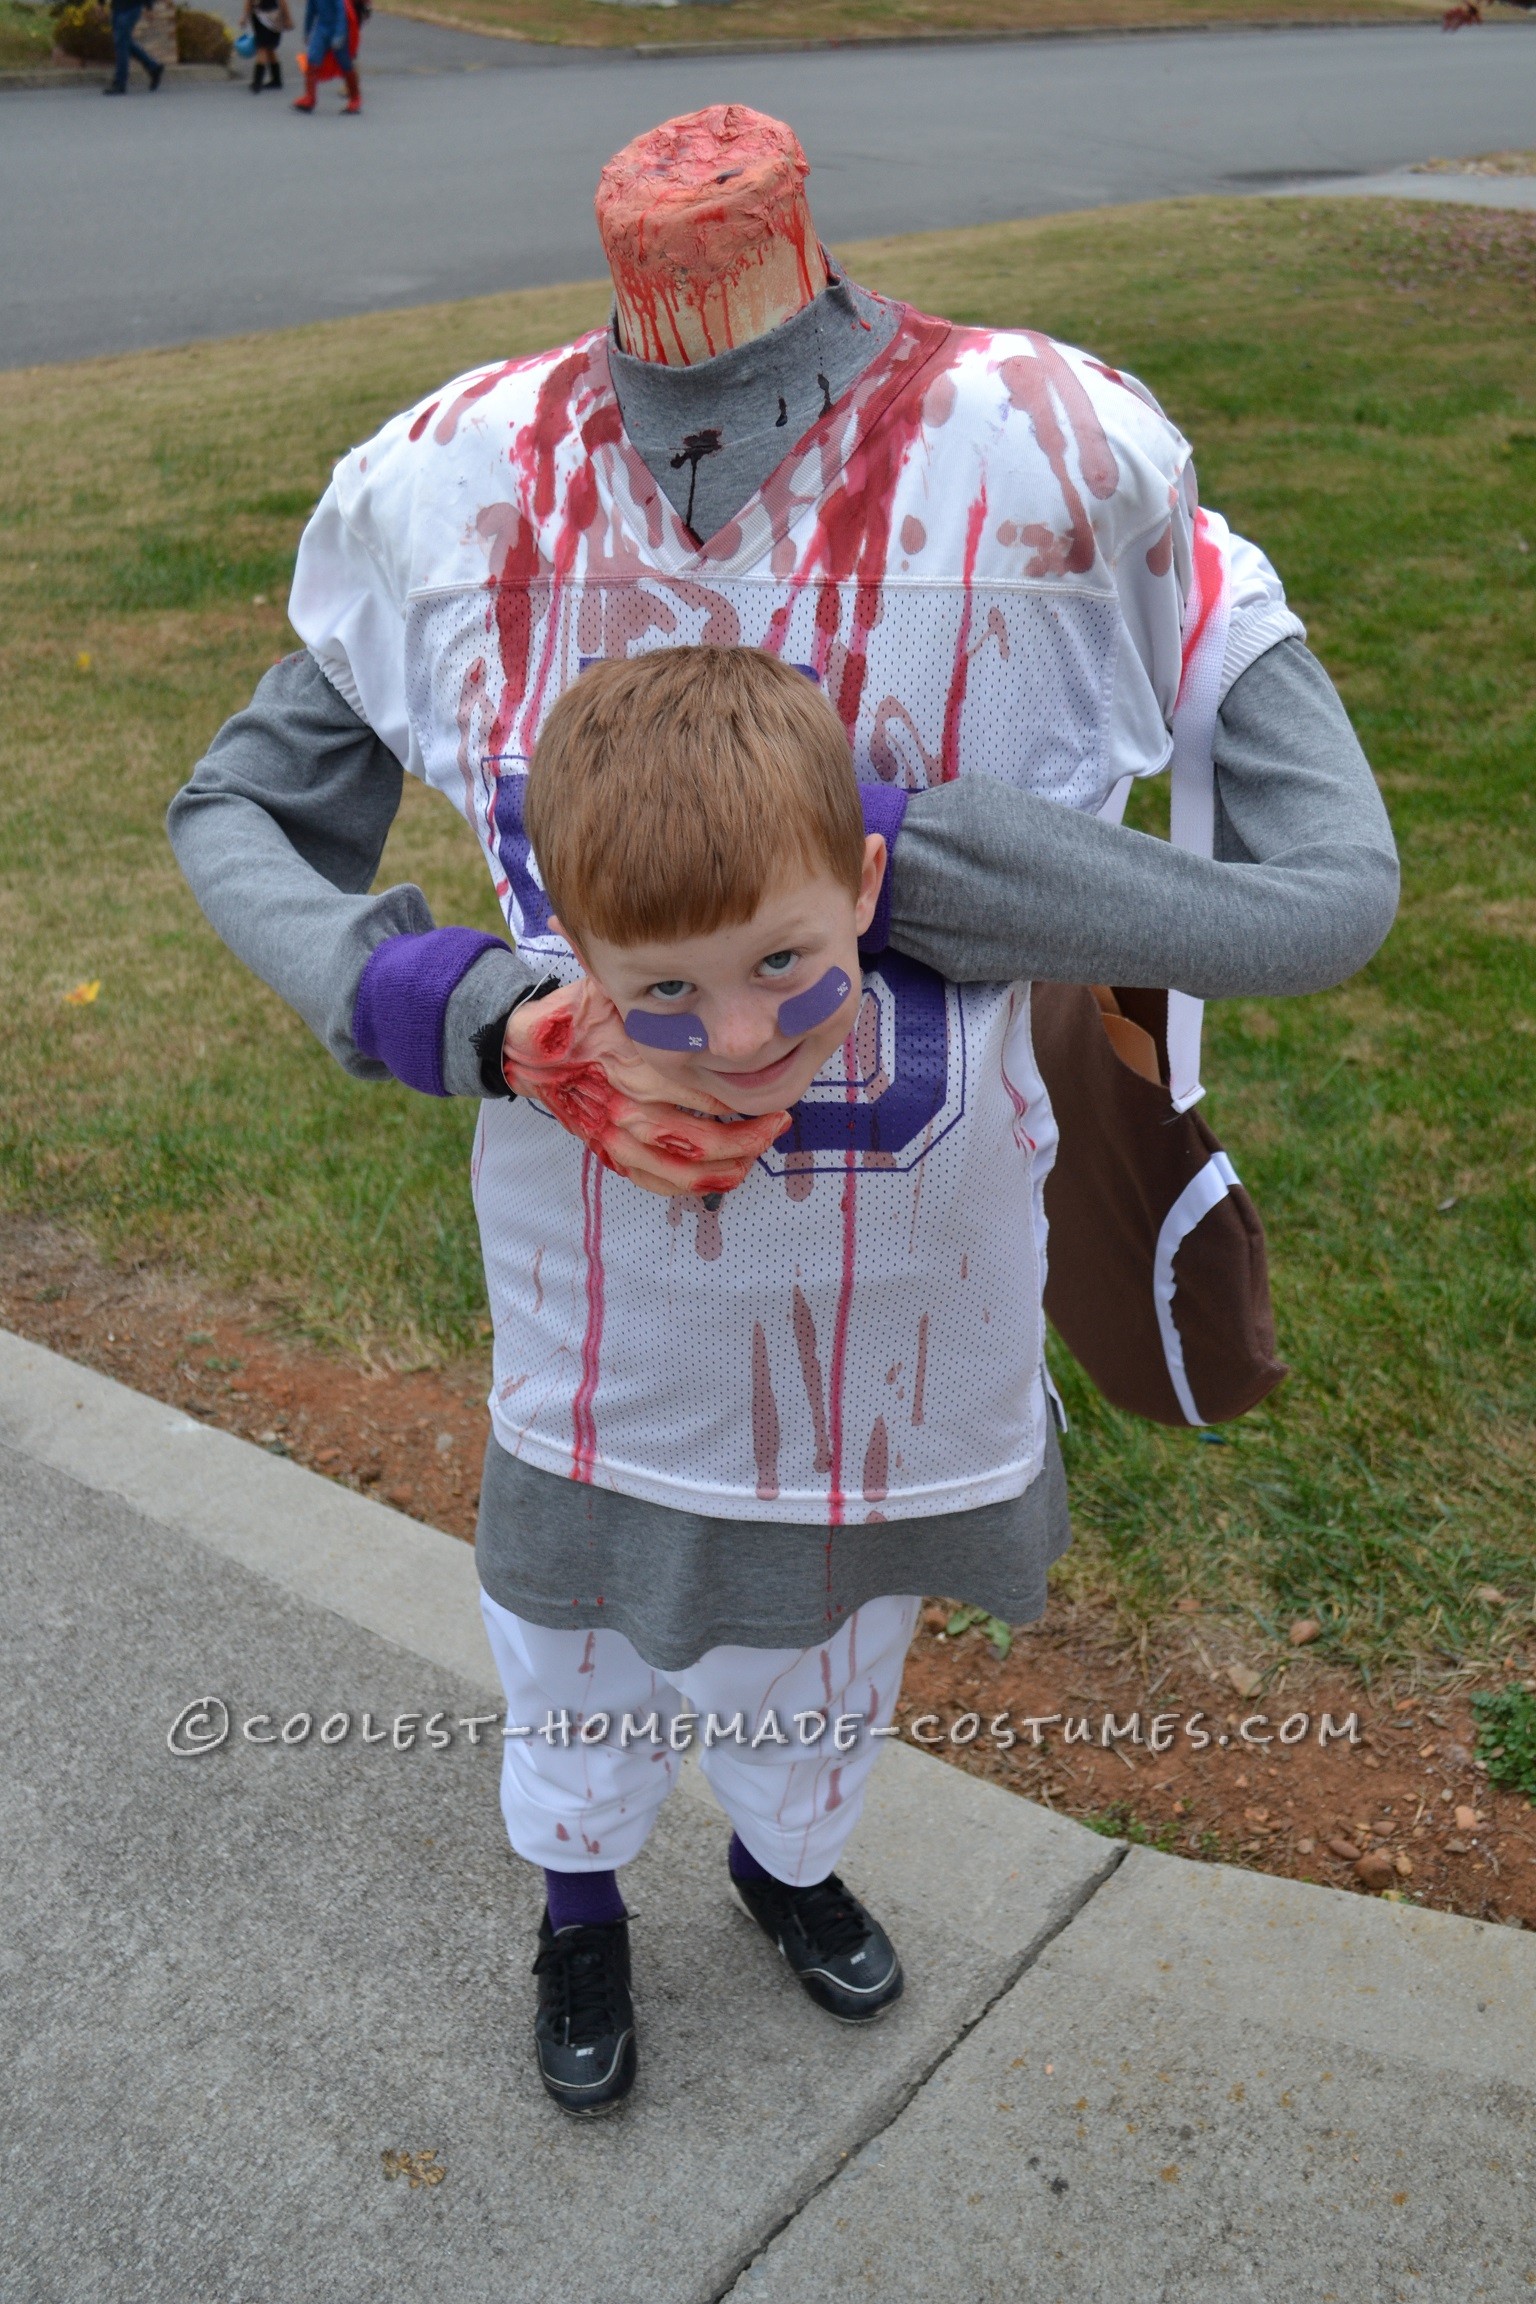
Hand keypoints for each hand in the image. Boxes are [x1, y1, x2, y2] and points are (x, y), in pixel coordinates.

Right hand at [502, 978, 788, 1196]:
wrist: (526, 1051)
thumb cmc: (578, 1014)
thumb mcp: (610, 985)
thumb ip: (648, 981)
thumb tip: (693, 950)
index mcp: (634, 1067)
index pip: (701, 1092)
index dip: (741, 1093)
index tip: (772, 1084)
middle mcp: (626, 1108)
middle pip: (699, 1139)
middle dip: (747, 1138)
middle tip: (778, 1123)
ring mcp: (616, 1137)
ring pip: (681, 1169)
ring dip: (728, 1167)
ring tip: (758, 1151)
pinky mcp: (608, 1154)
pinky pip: (654, 1182)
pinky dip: (690, 1186)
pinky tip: (722, 1175)